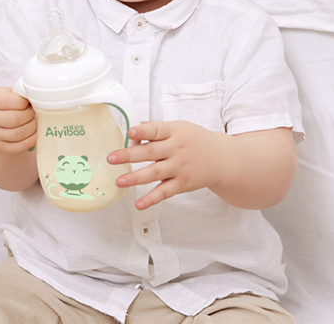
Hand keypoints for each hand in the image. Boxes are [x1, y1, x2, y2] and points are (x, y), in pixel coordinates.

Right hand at [0, 86, 36, 154]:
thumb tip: (37, 95)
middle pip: (14, 119)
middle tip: (33, 112)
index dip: (22, 102)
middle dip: (29, 115)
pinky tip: (34, 133)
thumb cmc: (14, 104)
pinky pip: (19, 146)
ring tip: (34, 121)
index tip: (27, 102)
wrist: (1, 122)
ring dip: (32, 127)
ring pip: (17, 134)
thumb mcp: (15, 93)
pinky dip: (31, 140)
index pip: (6, 100)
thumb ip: (23, 93)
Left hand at [107, 120, 223, 210]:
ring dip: (135, 178)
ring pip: (155, 173)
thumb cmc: (195, 140)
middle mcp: (176, 149)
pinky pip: (165, 192)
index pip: (156, 130)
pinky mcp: (182, 184)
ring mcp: (179, 167)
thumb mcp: (178, 128)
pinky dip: (152, 198)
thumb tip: (133, 131)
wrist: (222, 158)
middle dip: (129, 155)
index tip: (130, 131)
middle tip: (112, 158)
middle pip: (150, 152)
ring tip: (119, 181)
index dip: (143, 131)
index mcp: (174, 132)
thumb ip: (156, 130)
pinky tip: (139, 203)